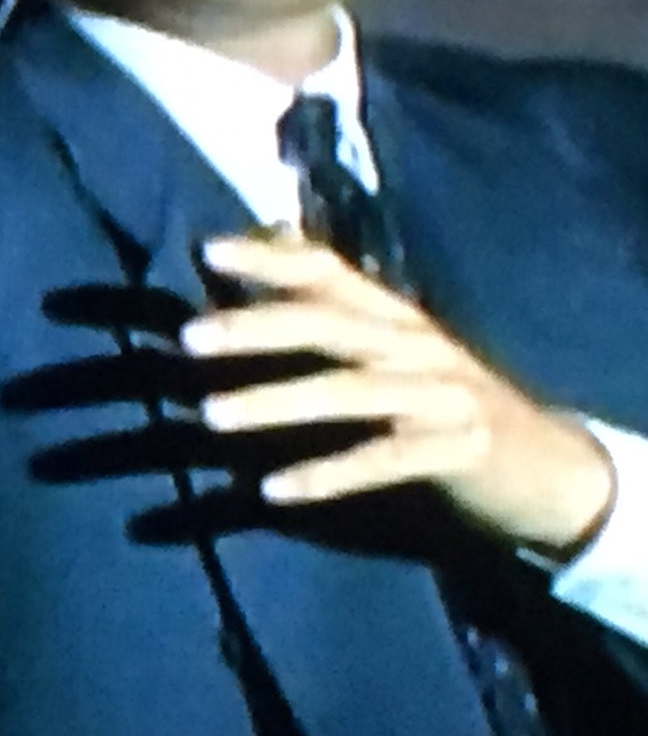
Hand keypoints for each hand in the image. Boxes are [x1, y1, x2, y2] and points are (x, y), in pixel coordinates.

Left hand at [184, 230, 615, 559]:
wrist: (550, 466)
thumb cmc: (445, 399)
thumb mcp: (395, 346)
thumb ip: (333, 304)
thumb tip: (265, 242)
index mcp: (394, 313)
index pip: (328, 270)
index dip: (269, 257)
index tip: (206, 252)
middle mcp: (415, 343)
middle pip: (327, 325)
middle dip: (254, 328)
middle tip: (185, 339)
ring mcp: (439, 396)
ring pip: (346, 392)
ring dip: (273, 403)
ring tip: (209, 417)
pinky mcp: (455, 452)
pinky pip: (380, 463)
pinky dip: (325, 475)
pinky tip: (271, 492)